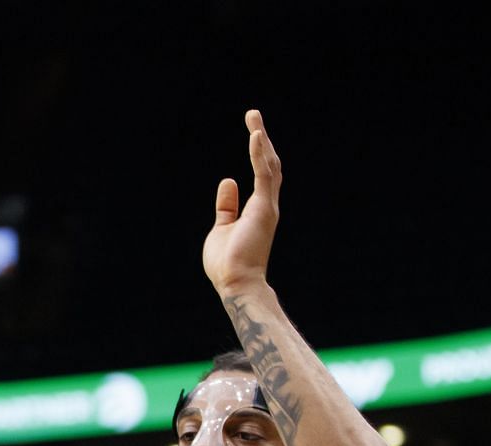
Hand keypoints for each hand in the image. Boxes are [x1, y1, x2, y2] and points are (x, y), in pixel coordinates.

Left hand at [202, 108, 280, 296]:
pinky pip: (264, 175)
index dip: (258, 153)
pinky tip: (256, 136)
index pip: (262, 175)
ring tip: (254, 118)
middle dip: (262, 140)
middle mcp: (267, 205)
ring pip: (269, 165)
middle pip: (269, 165)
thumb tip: (228, 180)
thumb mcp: (221, 227)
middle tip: (254, 116)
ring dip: (261, 141)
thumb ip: (226, 205)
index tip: (253, 133)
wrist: (236, 284)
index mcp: (258, 210)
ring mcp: (267, 206)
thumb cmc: (228, 263)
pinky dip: (259, 155)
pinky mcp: (263, 209)